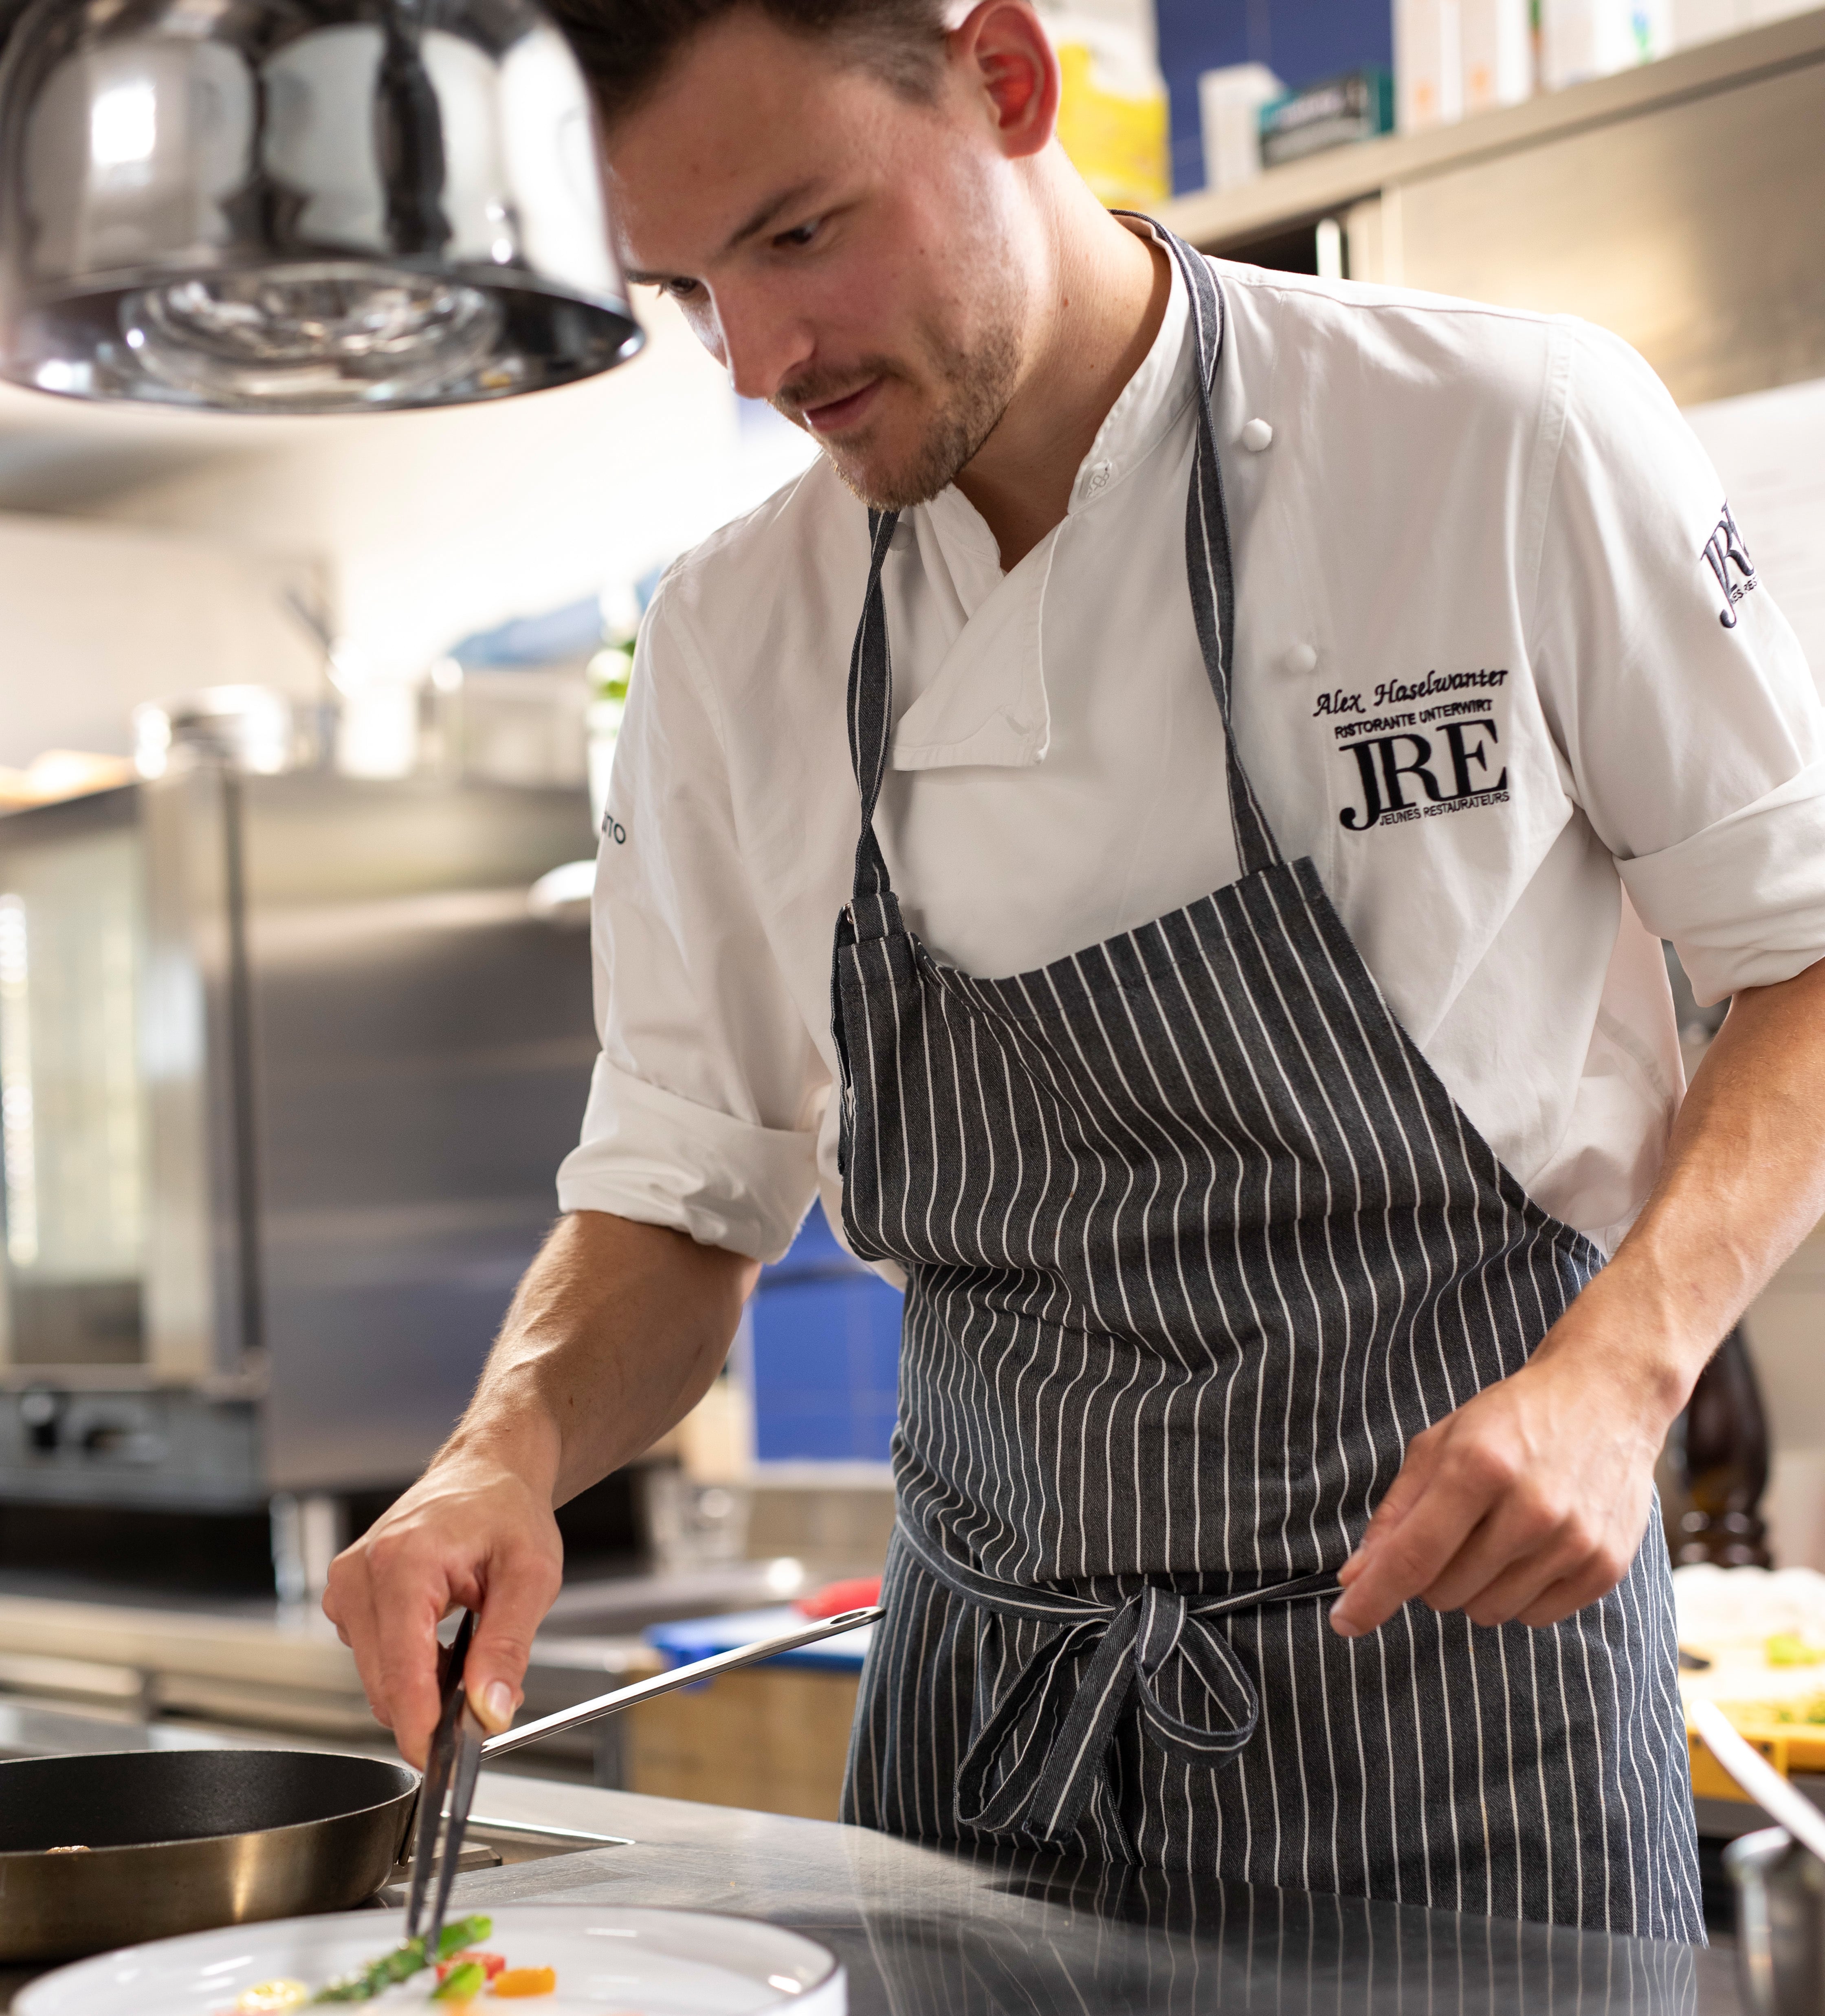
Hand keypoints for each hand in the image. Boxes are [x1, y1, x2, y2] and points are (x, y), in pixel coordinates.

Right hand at [322, 1443, 562, 1766]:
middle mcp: (361, 1574)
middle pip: (384, 1683)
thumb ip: (508, 1648)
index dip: (421, 1727)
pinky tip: (443, 1638)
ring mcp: (347, 1585)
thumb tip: (491, 1712)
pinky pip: (375, 1657)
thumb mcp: (531, 1577)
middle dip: (433, 1707)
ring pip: (377, 1677)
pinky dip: (410, 1665)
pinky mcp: (347, 1597)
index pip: (401, 1672)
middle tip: (489, 1694)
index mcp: (403, 1562)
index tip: (442, 1763)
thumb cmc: (507, 1510)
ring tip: (471, 1648)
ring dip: (423, 1685)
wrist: (485, 1471)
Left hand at [1326, 1343, 1667, 1638]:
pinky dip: (1519, 1594)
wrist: (1605, 1396)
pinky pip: (1535, 1617)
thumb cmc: (1512, 1420)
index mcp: (1478, 1467)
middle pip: (1444, 1592)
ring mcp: (1573, 1541)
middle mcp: (1530, 1508)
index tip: (1344, 1622)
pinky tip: (1530, 1549)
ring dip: (1474, 1587)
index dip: (1373, 1598)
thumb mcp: (1440, 1445)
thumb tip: (1355, 1577)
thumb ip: (1395, 1514)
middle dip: (1430, 1575)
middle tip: (1452, 1531)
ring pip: (1487, 1611)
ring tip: (1494, 1534)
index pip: (1412, 1557)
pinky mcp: (1605, 1566)